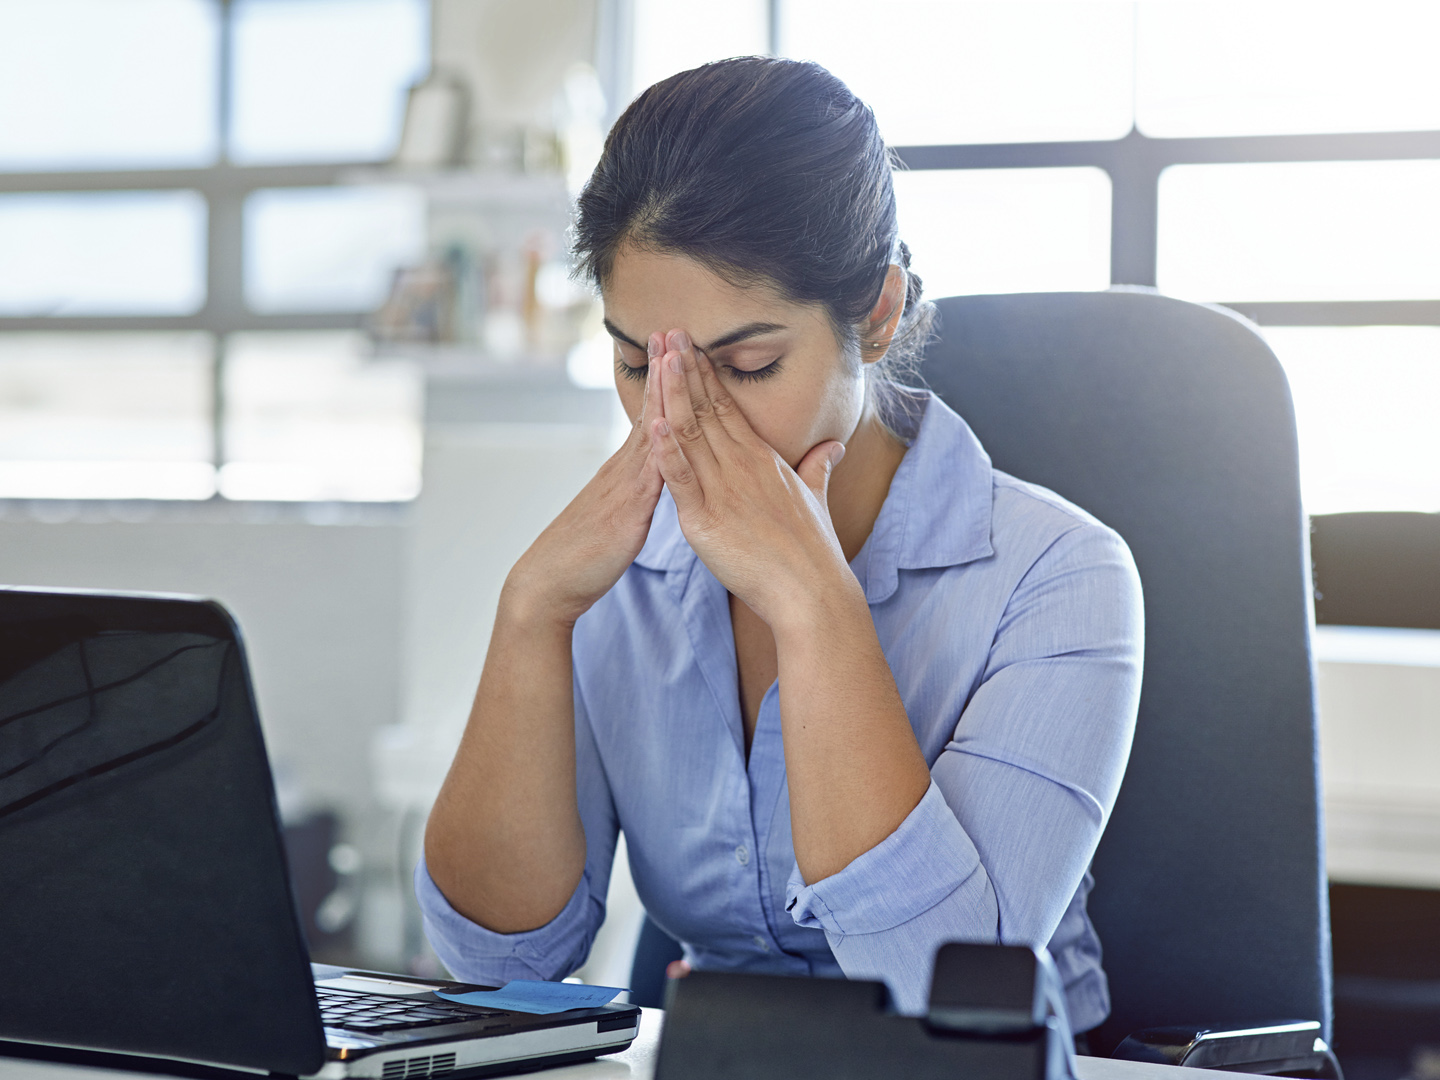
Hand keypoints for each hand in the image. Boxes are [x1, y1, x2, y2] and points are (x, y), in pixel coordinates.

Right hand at [506, 339, 665, 625]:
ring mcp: (625, 486)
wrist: (550, 582)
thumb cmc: (585, 553)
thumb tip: (656, 475)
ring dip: (663, 394)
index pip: (652, 416)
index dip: (664, 382)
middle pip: (652, 411)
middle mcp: (624, 469)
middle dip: (665, 371)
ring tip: (673, 357)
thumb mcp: (620, 512)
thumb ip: (637, 490)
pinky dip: (659, 447)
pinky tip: (667, 424)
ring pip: (651, 433)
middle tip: (674, 329)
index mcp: (626, 470)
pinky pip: (647, 474)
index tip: (674, 346)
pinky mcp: (628, 511)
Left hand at [649, 329, 855, 628]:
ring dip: (674, 394)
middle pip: (708, 409)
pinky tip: (653, 423)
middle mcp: (743, 467)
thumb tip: (833, 447)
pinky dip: (667, 451)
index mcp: (762, 460)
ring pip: (693, 434)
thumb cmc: (814, 551)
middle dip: (686, 370)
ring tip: (659, 358)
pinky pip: (682, 479)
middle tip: (669, 332)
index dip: (707, 376)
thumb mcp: (815, 499)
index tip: (691, 347)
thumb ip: (818, 468)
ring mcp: (724, 491)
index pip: (729, 408)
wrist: (812, 591)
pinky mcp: (706, 521)